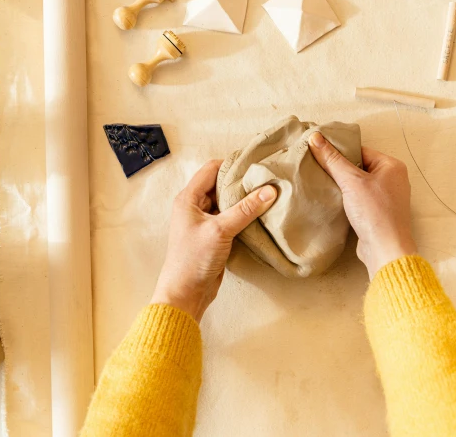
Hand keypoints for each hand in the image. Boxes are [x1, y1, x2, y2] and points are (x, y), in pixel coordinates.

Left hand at [151, 160, 277, 321]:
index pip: (211, 169)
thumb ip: (245, 209)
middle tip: (265, 177)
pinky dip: (243, 214)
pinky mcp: (214, 235)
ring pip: (227, 201)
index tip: (254, 163)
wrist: (185, 292)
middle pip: (220, 184)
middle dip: (241, 181)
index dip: (232, 163)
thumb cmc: (194, 259)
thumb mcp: (221, 230)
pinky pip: (230, 217)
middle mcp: (195, 206)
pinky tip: (261, 213)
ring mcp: (205, 221)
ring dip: (243, 199)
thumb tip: (270, 190)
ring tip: (267, 193)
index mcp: (188, 198)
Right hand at [308, 133, 416, 278]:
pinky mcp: (378, 212)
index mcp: (392, 166)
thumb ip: (332, 160)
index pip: (360, 150)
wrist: (385, 249)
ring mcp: (387, 197)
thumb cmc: (374, 212)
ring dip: (342, 185)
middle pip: (359, 166)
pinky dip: (347, 198)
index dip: (340, 152)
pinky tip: (333, 199)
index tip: (320, 154)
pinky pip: (360, 199)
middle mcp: (393, 179)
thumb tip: (315, 138)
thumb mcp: (351, 181)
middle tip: (318, 168)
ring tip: (323, 183)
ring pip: (358, 184)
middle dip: (340, 169)